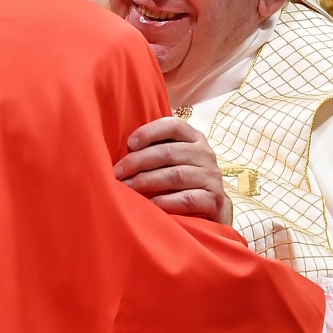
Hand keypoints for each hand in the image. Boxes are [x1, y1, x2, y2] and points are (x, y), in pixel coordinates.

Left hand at [113, 117, 231, 225]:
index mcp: (195, 138)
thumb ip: (158, 148)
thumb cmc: (185, 179)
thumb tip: (123, 148)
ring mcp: (211, 177)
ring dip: (147, 181)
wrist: (214, 207)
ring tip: (127, 188)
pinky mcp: (215, 200)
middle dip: (138, 162)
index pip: (173, 126)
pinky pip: (187, 199)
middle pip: (168, 152)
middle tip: (118, 173)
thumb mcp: (176, 158)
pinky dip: (166, 201)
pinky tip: (150, 204)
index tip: (129, 144)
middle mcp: (205, 154)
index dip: (149, 132)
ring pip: (175, 175)